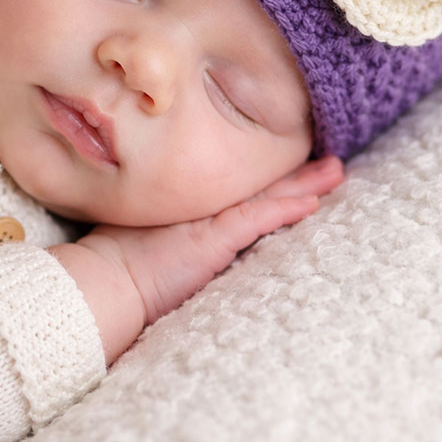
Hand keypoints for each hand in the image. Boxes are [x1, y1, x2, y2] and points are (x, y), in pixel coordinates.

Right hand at [50, 155, 342, 362]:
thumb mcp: (154, 236)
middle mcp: (205, 203)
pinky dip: (287, 209)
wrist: (106, 280)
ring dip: (304, 184)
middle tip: (332, 161)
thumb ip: (178, 228)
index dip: (271, 175)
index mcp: (194, 204)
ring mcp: (210, 217)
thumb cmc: (121, 263)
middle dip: (298, 172)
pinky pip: (259, 218)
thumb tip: (189, 234)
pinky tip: (312, 204)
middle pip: (260, 183)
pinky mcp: (215, 237)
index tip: (299, 163)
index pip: (241, 185)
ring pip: (267, 194)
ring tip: (335, 172)